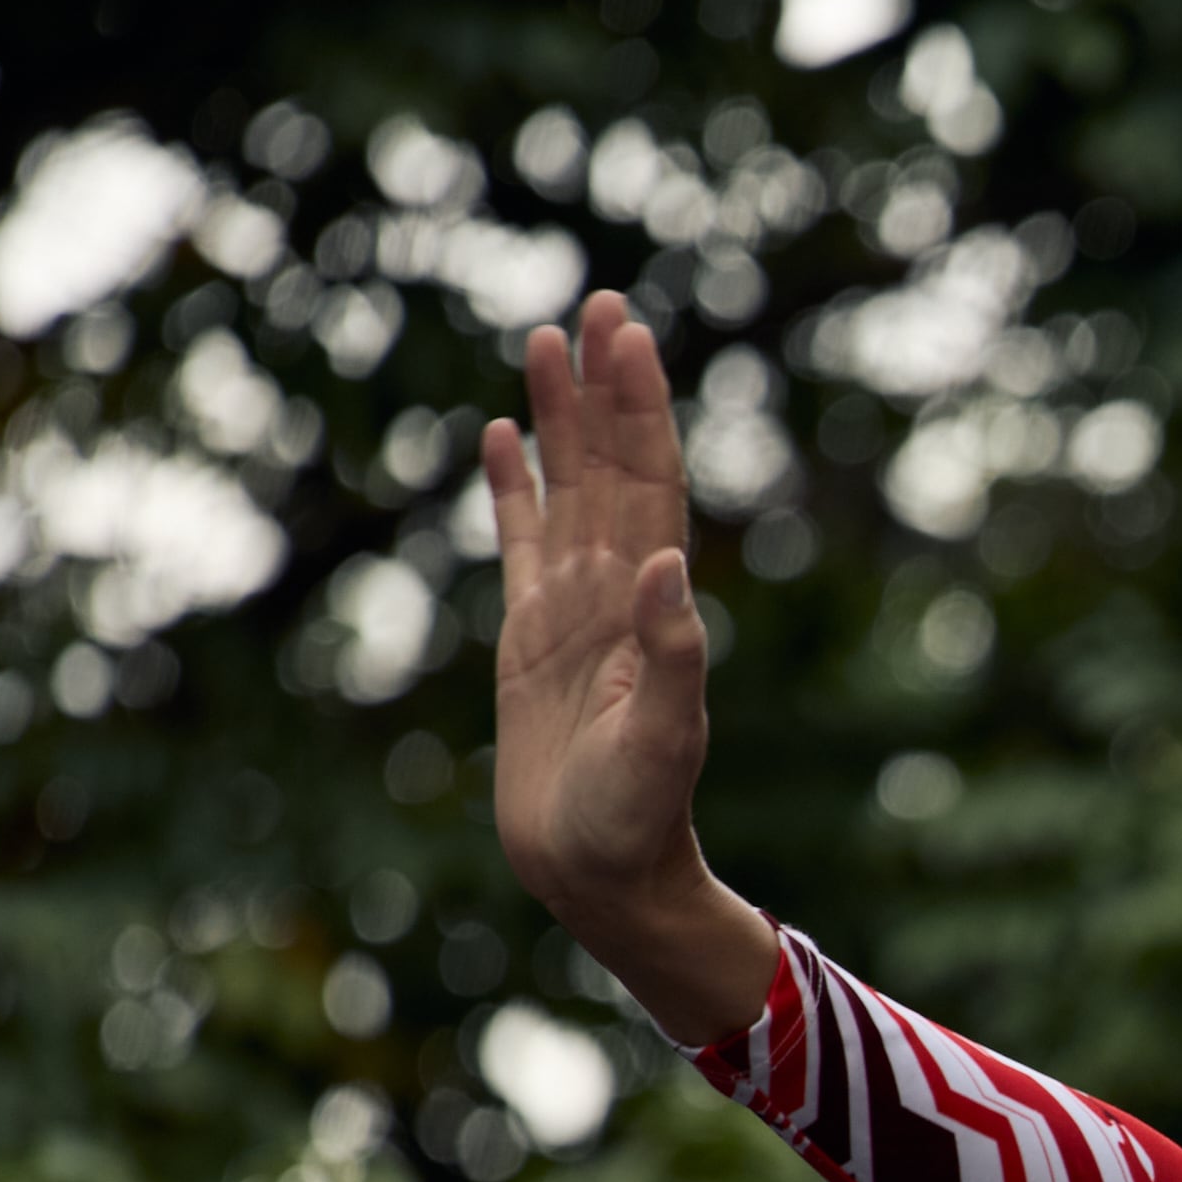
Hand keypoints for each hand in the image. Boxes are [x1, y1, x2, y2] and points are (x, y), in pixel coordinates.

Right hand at [483, 291, 773, 1043]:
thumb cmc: (640, 819)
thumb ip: (672, 656)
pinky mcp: (530, 639)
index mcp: (652, 608)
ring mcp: (574, 612)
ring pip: (569, 493)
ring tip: (549, 341)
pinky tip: (509, 436)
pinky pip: (521, 544)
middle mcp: (618, 596)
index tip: (631, 336)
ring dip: (564, 421)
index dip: (643, 412)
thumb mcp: (665, 740)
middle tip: (600, 303)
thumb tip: (669, 566)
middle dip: (608, 390)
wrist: (602, 877)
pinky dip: (518, 489)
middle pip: (613, 469)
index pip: (652, 486)